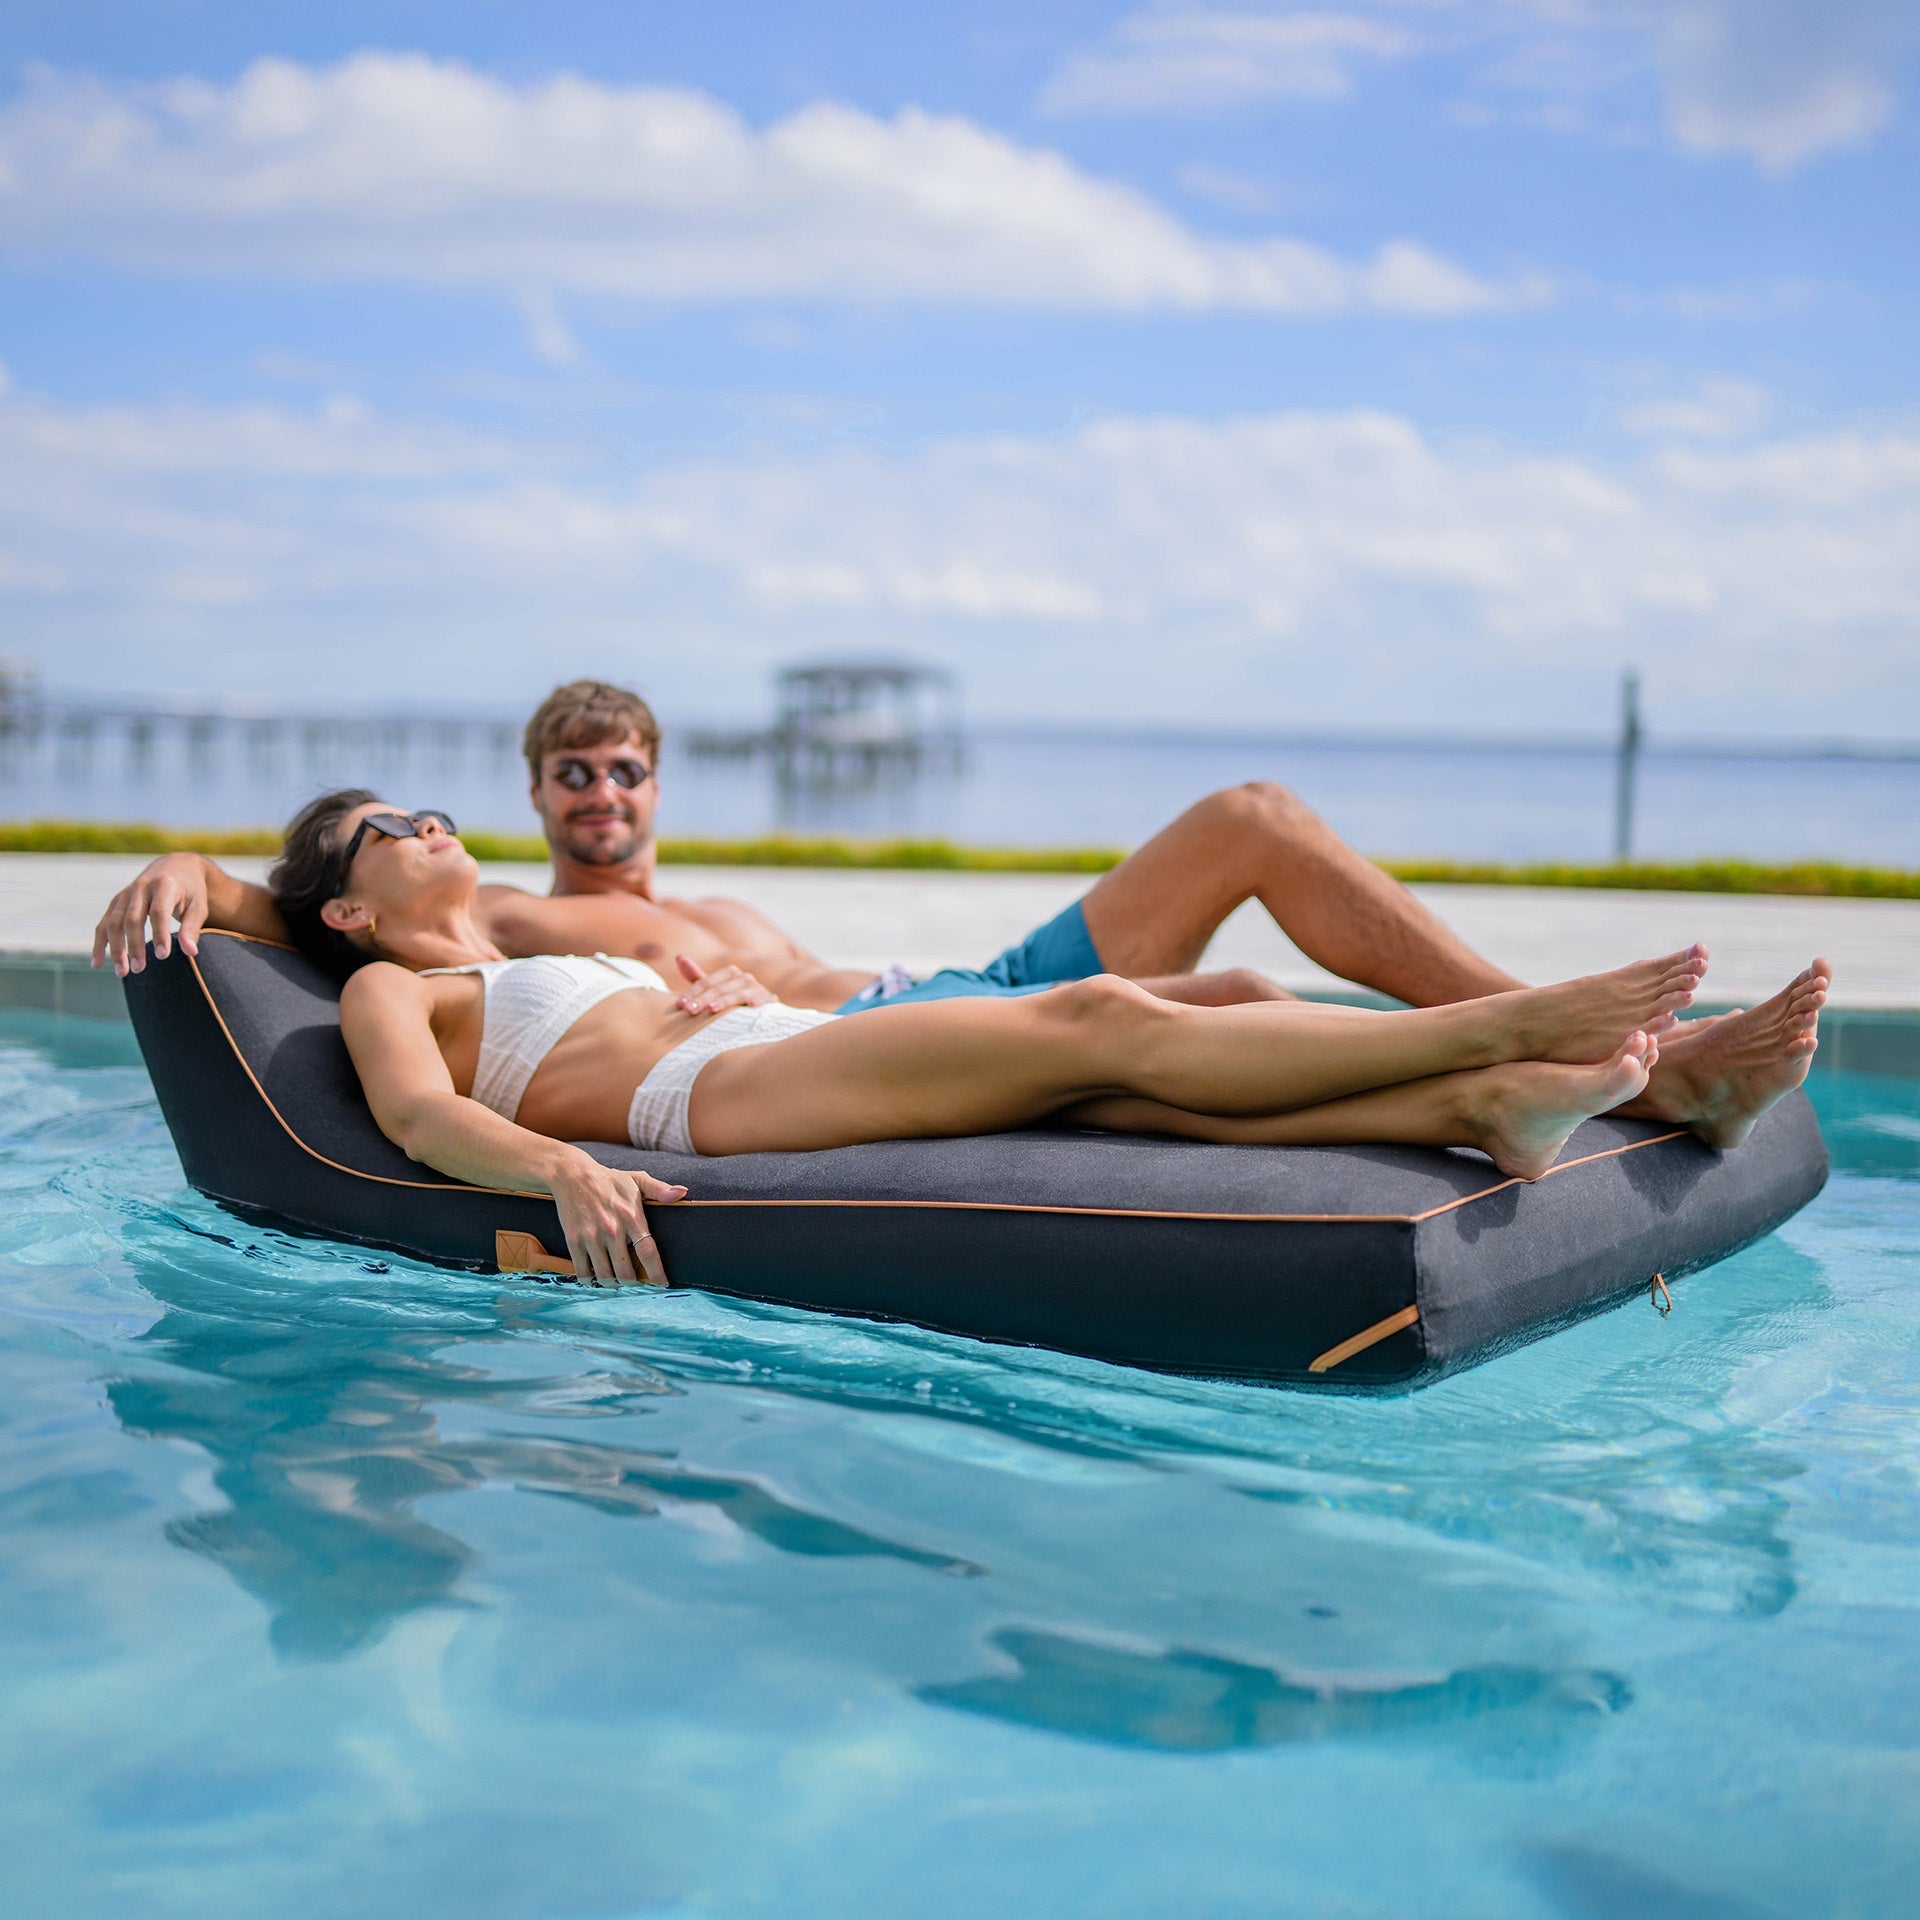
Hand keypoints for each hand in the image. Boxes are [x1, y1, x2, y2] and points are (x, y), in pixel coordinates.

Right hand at [93, 853, 209, 976]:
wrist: (175, 867)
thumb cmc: (190, 891)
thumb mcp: (197, 907)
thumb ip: (192, 928)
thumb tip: (190, 953)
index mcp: (164, 885)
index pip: (158, 912)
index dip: (160, 934)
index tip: (163, 956)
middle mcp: (141, 887)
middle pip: (132, 919)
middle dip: (134, 946)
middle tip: (139, 970)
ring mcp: (125, 894)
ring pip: (113, 922)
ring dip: (115, 948)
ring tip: (122, 972)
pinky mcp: (117, 902)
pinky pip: (104, 923)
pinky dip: (100, 943)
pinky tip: (98, 963)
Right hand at [546, 1151, 687, 1285]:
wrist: (572, 1174)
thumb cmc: (609, 1179)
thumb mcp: (637, 1180)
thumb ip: (660, 1189)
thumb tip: (683, 1192)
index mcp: (631, 1216)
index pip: (648, 1252)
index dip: (657, 1273)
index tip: (662, 1284)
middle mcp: (612, 1229)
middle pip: (626, 1271)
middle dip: (632, 1283)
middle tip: (634, 1282)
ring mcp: (591, 1236)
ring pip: (605, 1275)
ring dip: (612, 1284)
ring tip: (616, 1282)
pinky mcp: (573, 1240)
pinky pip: (582, 1271)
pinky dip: (589, 1281)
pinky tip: (594, 1279)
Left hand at [672, 953, 774, 1015]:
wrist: (763, 1008)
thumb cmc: (733, 999)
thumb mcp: (714, 989)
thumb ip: (697, 976)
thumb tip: (679, 957)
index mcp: (730, 973)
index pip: (707, 982)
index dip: (692, 992)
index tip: (680, 1005)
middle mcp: (744, 978)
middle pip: (720, 988)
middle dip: (703, 999)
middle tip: (689, 1010)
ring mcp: (758, 988)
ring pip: (739, 993)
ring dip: (726, 1001)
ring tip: (712, 1008)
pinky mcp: (770, 1000)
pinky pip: (765, 999)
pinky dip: (760, 1001)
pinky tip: (751, 1006)